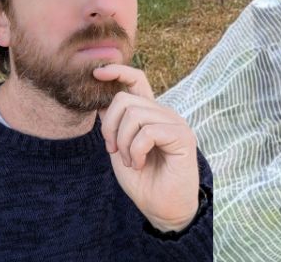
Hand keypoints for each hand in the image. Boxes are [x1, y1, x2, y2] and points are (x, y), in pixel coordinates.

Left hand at [94, 64, 201, 232]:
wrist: (163, 208)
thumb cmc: (144, 181)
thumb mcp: (120, 150)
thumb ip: (114, 127)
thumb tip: (100, 103)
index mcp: (150, 115)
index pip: (137, 81)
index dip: (118, 71)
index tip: (98, 72)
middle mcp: (163, 114)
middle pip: (125, 100)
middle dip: (110, 128)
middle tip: (114, 151)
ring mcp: (174, 123)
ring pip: (135, 115)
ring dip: (124, 143)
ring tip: (130, 161)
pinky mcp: (182, 137)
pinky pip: (148, 132)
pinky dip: (136, 151)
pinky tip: (140, 164)